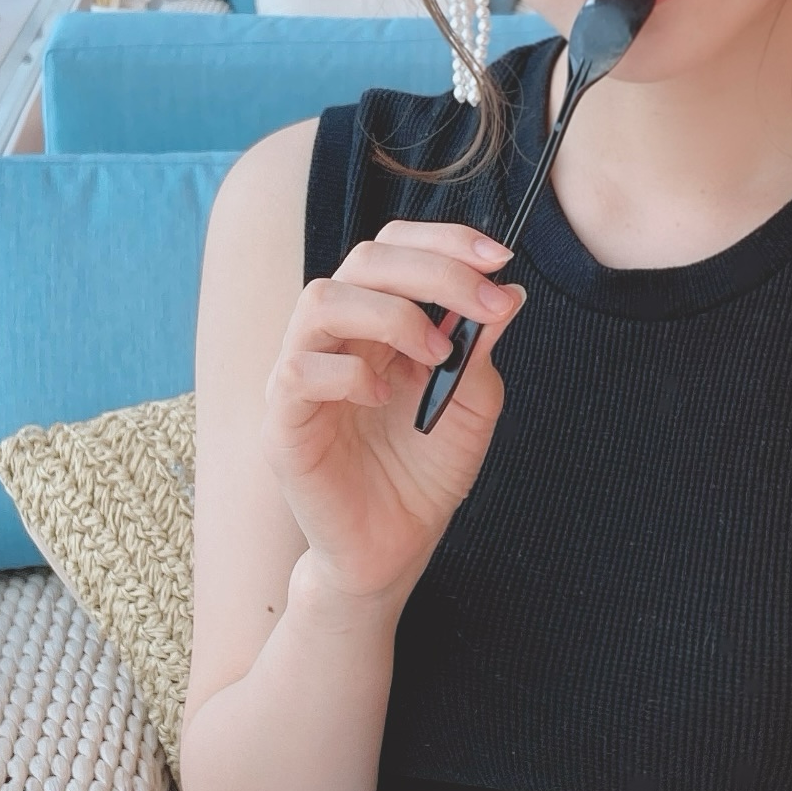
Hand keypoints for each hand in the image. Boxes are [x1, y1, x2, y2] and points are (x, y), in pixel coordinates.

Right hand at [264, 219, 522, 604]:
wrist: (395, 549)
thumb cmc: (424, 474)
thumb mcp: (471, 405)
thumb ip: (480, 349)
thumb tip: (508, 293)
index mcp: (377, 323)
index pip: (395, 250)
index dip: (444, 241)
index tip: (501, 260)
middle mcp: (336, 338)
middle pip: (364, 261)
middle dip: (434, 270)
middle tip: (486, 304)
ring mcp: (302, 375)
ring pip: (322, 300)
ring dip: (392, 315)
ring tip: (437, 355)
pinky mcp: (283, 422)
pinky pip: (298, 372)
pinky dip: (349, 374)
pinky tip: (385, 398)